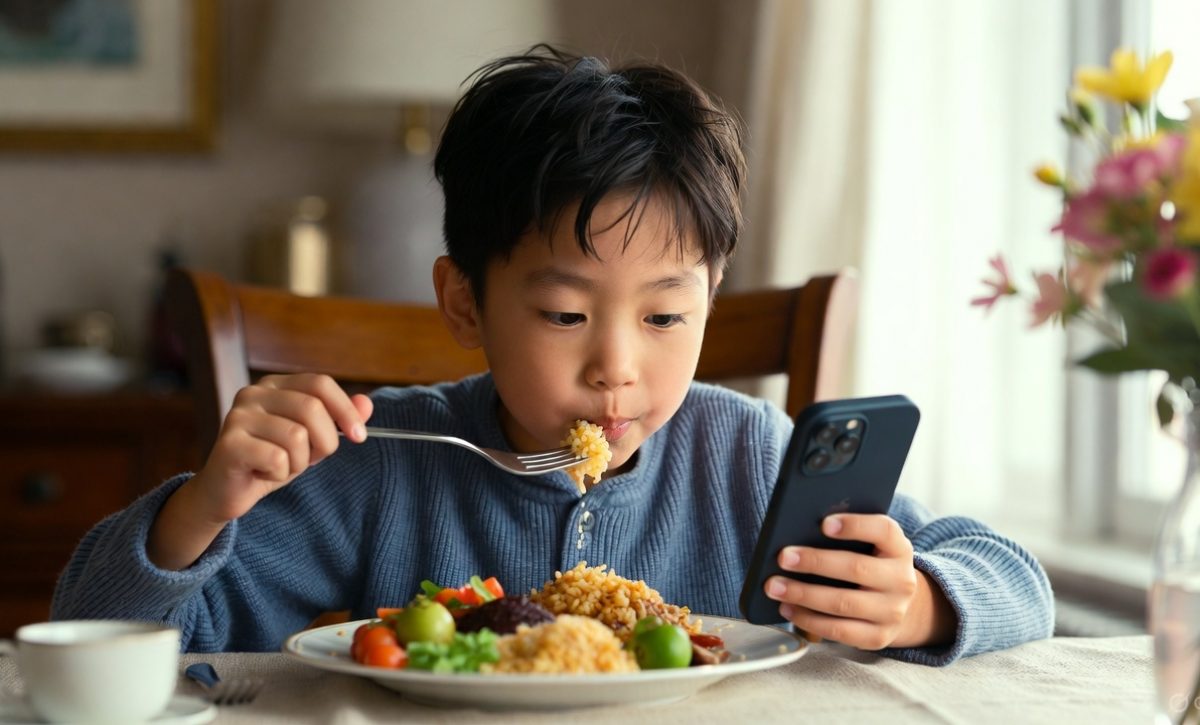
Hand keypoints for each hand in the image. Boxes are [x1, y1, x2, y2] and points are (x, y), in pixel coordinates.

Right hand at [188, 373, 372, 523]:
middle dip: (324, 442)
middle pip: (312, 408)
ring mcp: (237, 416)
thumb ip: (338, 419)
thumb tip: (367, 403)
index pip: (320, 383)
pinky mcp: (229, 443)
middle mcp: (253, 393)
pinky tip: (263, 473)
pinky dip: (279, 474)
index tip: (360, 437)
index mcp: (275, 385)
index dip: (345, 410)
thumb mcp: (311, 439)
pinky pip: (277, 459)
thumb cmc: (270, 461)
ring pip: (297, 437)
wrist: (227, 492)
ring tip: (280, 465)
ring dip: (299, 462)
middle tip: (310, 459)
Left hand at [764, 513, 952, 649]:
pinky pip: (839, 631)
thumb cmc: (870, 565)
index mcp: (899, 548)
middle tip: (783, 557)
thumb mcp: (869, 546)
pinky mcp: (878, 637)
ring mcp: (892, 612)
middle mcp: (901, 580)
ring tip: (775, 586)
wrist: (897, 605)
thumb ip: (846, 537)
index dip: (855, 526)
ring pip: (844, 603)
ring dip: (804, 594)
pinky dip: (808, 620)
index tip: (824, 523)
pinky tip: (787, 608)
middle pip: (857, 568)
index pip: (883, 530)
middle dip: (815, 562)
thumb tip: (798, 532)